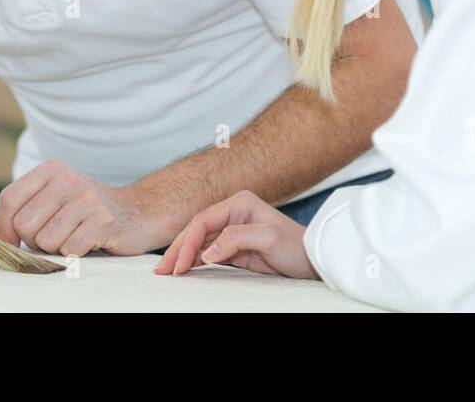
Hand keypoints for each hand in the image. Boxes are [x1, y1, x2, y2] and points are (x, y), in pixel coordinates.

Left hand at [0, 160, 168, 256]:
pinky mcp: (103, 221)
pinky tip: (88, 241)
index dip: (4, 227)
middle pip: (24, 225)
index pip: (9, 199)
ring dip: (56, 248)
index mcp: (51, 170)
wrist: (138, 212)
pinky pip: (69, 250)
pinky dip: (75, 253)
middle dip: (34, 240)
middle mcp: (68, 179)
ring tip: (73, 236)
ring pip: (45, 241)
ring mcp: (86, 199)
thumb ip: (18, 211)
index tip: (12, 241)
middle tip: (55, 236)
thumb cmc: (87, 211)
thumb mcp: (52, 200)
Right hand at [154, 190, 317, 278]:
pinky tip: (183, 269)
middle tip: (162, 269)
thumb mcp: (269, 239)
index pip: (203, 220)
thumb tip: (207, 251)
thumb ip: (236, 239)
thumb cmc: (295, 245)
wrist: (311, 259)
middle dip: (178, 249)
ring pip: (198, 241)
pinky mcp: (232, 246)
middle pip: (196, 229)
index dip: (188, 242)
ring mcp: (231, 229)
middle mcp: (232, 213)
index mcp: (239, 203)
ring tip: (166, 271)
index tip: (180, 264)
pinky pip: (206, 252)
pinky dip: (193, 261)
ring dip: (182, 255)